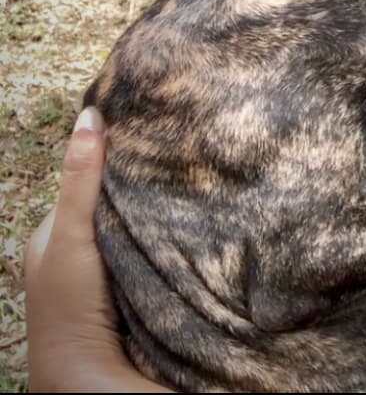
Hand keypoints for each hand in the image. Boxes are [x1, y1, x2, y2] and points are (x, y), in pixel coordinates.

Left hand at [23, 107, 168, 392]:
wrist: (92, 375)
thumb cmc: (71, 304)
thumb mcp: (71, 234)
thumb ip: (81, 180)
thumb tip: (91, 114)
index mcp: (55, 232)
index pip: (90, 178)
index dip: (116, 155)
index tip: (153, 131)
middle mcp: (79, 248)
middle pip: (116, 201)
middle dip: (142, 183)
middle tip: (182, 157)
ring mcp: (107, 270)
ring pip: (136, 225)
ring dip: (159, 212)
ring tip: (194, 183)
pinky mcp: (133, 288)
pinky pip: (153, 249)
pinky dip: (168, 238)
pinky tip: (192, 224)